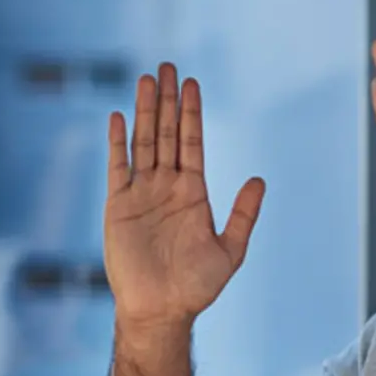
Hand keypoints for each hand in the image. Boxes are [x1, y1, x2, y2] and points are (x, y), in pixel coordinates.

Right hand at [104, 64, 264, 331]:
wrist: (163, 308)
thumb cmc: (198, 285)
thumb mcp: (230, 249)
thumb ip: (244, 214)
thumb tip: (259, 178)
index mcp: (194, 193)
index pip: (193, 143)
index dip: (192, 114)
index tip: (193, 84)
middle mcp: (167, 187)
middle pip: (168, 134)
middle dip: (169, 101)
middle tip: (169, 67)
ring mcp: (142, 193)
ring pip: (144, 142)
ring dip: (145, 111)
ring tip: (147, 80)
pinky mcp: (119, 205)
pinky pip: (117, 167)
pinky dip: (117, 143)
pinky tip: (118, 117)